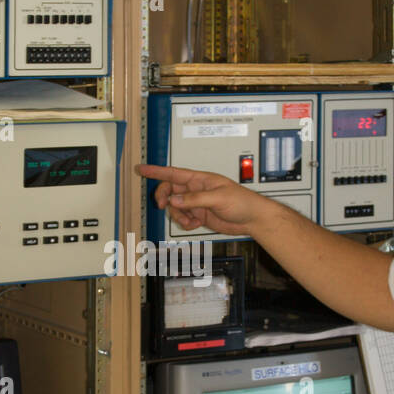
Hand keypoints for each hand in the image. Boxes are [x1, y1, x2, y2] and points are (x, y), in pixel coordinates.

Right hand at [134, 163, 268, 236]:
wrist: (252, 219)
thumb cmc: (242, 202)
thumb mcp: (218, 198)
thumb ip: (195, 199)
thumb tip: (174, 200)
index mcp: (199, 179)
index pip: (173, 173)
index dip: (156, 171)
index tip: (141, 169)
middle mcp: (196, 190)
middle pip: (170, 192)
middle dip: (165, 200)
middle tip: (163, 206)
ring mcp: (197, 203)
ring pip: (175, 208)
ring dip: (178, 216)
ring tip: (190, 221)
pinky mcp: (200, 215)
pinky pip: (184, 219)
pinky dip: (186, 223)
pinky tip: (197, 224)